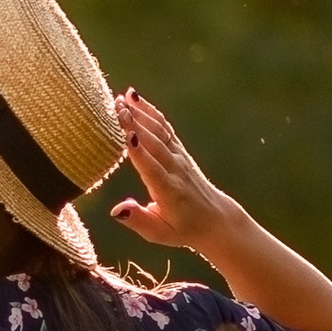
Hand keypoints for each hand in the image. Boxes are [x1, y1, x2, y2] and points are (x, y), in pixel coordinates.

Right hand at [111, 90, 235, 254]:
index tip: (126, 133)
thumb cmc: (182, 229)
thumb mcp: (159, 234)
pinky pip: (165, 128)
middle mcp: (175, 169)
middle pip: (154, 142)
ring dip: (142, 112)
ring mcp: (179, 157)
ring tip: (124, 96)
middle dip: (136, 123)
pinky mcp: (179, 151)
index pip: (151, 167)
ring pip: (160, 131)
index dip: (138, 150)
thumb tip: (116, 210)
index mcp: (168, 190)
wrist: (215, 219)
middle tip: (117, 106)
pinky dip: (151, 112)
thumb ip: (138, 220)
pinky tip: (137, 100)